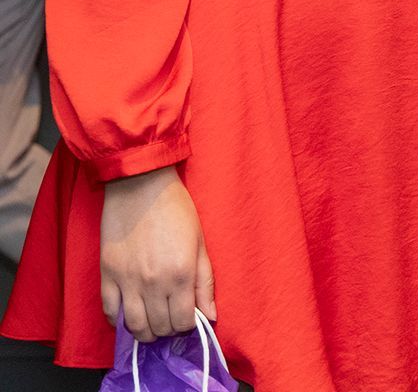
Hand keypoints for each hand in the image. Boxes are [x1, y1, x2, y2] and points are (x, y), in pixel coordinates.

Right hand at [100, 166, 214, 341]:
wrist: (140, 186)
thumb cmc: (176, 210)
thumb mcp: (200, 243)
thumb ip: (205, 282)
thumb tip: (210, 315)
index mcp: (181, 274)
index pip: (183, 321)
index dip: (188, 325)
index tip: (189, 318)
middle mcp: (154, 283)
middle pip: (159, 327)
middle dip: (168, 329)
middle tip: (171, 319)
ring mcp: (127, 281)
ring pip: (134, 326)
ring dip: (145, 331)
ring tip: (152, 323)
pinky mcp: (107, 275)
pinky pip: (108, 311)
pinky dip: (118, 320)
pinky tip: (128, 315)